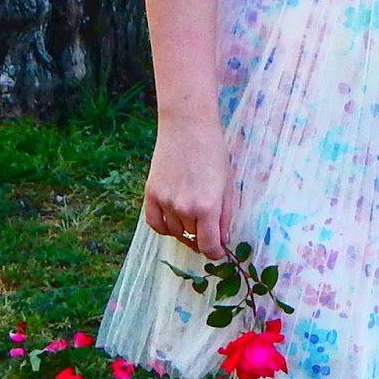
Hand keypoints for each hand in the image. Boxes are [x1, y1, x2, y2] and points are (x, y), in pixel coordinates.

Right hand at [143, 123, 227, 260]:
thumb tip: (221, 241)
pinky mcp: (151, 193)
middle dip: (202, 237)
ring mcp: (165, 201)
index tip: (218, 252)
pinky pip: (154, 223)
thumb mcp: (227, 186)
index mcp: (207, 207)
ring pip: (175, 232)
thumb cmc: (214, 153)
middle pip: (193, 239)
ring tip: (193, 217)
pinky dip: (164, 227)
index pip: (209, 246)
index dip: (215, 253)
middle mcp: (184, 208)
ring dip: (185, 231)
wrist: (188, 126)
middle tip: (208, 229)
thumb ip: (225, 217)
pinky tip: (173, 222)